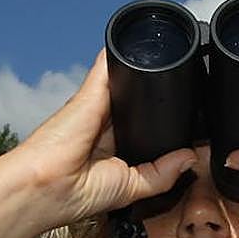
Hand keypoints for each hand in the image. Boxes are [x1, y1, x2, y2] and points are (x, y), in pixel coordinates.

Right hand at [5, 49, 197, 229]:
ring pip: (127, 79)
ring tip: (176, 61)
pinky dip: (124, 54)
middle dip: (159, 95)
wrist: (46, 185)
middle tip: (192, 89)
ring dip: (146, 71)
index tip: (190, 116)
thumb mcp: (130, 188)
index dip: (160, 119)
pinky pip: (110, 65)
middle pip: (136, 100)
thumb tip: (190, 158)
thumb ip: (160, 174)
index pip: (140, 124)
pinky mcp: (91, 91)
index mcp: (111, 145)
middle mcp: (103, 122)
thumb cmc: (75, 193)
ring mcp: (96, 105)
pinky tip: (142, 44)